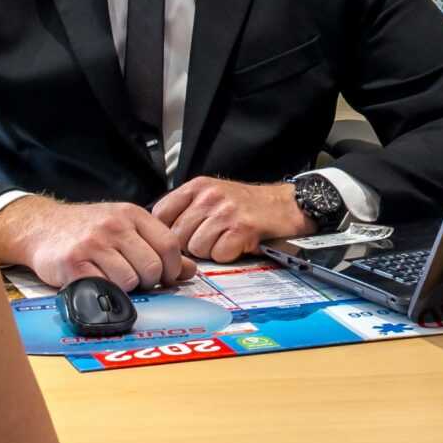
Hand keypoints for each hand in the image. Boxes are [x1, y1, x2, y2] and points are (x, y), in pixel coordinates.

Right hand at [0, 196, 192, 291]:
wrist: (42, 226)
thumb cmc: (88, 229)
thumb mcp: (126, 227)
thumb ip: (158, 246)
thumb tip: (190, 270)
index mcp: (132, 214)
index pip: (169, 245)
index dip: (171, 268)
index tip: (164, 276)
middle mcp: (114, 225)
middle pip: (151, 267)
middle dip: (148, 281)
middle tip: (135, 280)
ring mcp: (93, 243)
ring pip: (129, 281)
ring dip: (124, 288)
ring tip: (112, 278)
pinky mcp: (74, 263)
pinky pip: (103, 288)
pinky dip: (104, 292)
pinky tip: (96, 281)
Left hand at [152, 177, 308, 263]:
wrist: (284, 205)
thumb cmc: (246, 205)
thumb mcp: (212, 194)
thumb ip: (185, 208)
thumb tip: (159, 233)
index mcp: (197, 186)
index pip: (160, 213)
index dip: (167, 231)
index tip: (181, 235)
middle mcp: (209, 196)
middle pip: (177, 236)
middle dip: (191, 244)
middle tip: (210, 238)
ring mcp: (225, 212)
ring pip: (196, 248)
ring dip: (210, 251)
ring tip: (225, 239)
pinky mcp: (241, 229)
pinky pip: (218, 255)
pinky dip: (228, 255)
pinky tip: (237, 244)